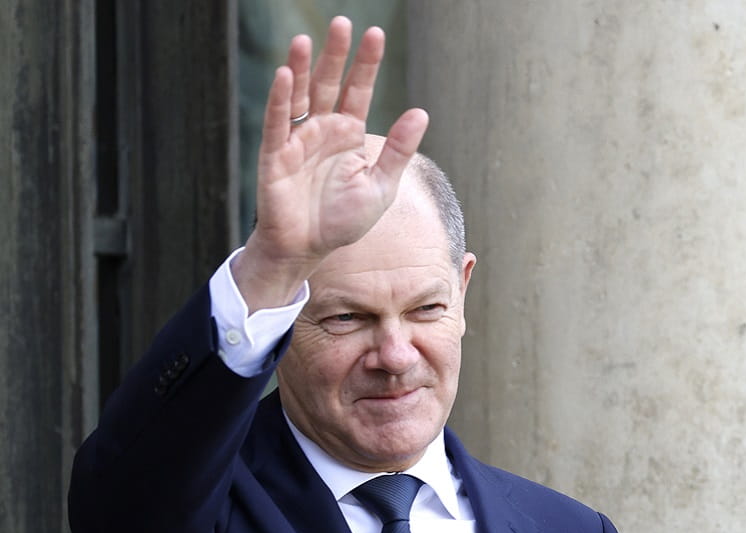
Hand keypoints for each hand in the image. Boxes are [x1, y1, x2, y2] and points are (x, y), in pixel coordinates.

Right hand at [234, 16, 428, 309]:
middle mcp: (323, 129)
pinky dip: (280, 100)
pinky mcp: (276, 155)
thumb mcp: (381, 186)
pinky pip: (277, 123)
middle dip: (336, 55)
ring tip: (305, 39)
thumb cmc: (343, 219)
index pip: (359, 90)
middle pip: (329, 84)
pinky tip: (284, 75)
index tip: (375, 34)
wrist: (309, 248)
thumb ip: (398, 149)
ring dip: (301, 67)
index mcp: (349, 134)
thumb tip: (421, 112)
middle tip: (343, 23)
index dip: (366, 64)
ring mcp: (298, 139)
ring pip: (300, 96)